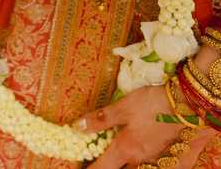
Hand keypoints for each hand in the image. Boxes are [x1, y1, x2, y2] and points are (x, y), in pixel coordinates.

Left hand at [81, 85, 213, 167]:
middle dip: (110, 166)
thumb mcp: (123, 107)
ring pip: (135, 168)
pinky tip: (137, 154)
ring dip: (124, 164)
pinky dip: (139, 162)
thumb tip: (78, 127)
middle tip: (101, 158)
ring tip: (118, 156)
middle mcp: (139, 160)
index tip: (81, 168)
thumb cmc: (152, 104)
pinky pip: (150, 165)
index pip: (102, 168)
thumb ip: (102, 119)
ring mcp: (155, 161)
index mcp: (126, 149)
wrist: (187, 105)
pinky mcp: (168, 157)